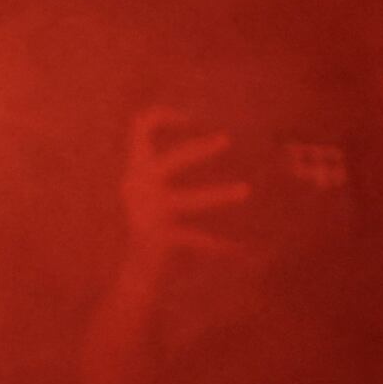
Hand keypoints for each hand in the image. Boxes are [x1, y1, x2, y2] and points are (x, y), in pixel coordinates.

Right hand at [118, 111, 249, 267]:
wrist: (136, 268)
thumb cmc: (153, 224)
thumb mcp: (152, 190)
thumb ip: (160, 168)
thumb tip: (194, 133)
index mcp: (136, 171)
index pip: (141, 128)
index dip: (162, 116)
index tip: (190, 118)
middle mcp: (137, 187)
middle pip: (171, 161)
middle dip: (199, 150)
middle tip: (227, 140)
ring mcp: (148, 214)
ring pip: (188, 201)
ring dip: (217, 195)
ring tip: (246, 191)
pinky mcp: (159, 239)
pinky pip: (196, 239)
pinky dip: (219, 244)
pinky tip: (240, 249)